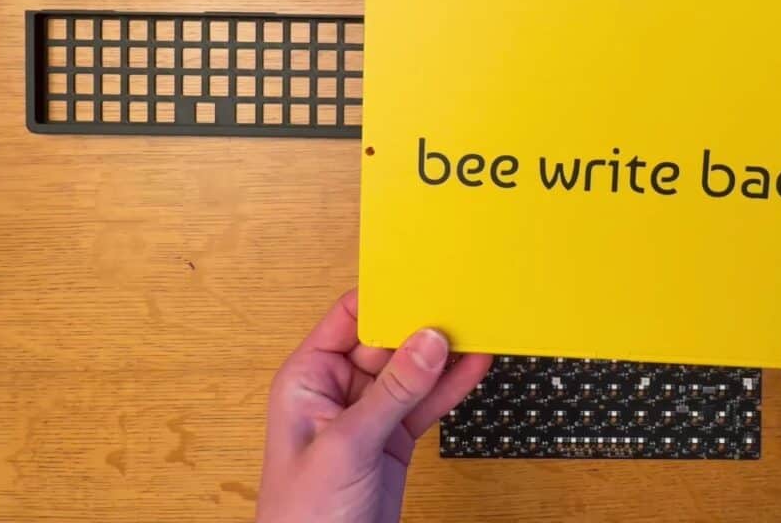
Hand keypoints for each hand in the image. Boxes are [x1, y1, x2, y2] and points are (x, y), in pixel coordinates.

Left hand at [257, 289, 492, 522]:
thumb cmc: (302, 517)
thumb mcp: (346, 445)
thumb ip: (391, 392)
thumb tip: (427, 342)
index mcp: (308, 378)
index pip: (349, 319)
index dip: (385, 299)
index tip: (422, 281)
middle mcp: (338, 389)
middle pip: (388, 340)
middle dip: (422, 324)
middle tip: (461, 304)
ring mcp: (369, 413)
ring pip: (413, 370)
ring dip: (444, 354)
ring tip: (478, 327)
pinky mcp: (394, 437)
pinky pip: (426, 401)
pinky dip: (451, 386)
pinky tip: (474, 366)